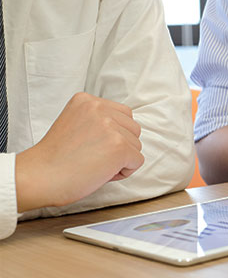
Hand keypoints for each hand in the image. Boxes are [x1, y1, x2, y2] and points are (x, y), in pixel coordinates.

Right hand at [15, 92, 144, 211]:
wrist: (40, 176)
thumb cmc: (55, 158)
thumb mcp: (75, 123)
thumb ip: (98, 120)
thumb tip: (126, 130)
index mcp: (86, 100)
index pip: (123, 114)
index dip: (114, 134)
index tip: (92, 145)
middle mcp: (99, 108)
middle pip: (134, 129)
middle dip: (121, 146)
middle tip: (94, 157)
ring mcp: (110, 127)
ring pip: (136, 145)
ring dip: (122, 160)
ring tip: (95, 164)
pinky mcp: (119, 146)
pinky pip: (137, 161)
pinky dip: (124, 172)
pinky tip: (102, 172)